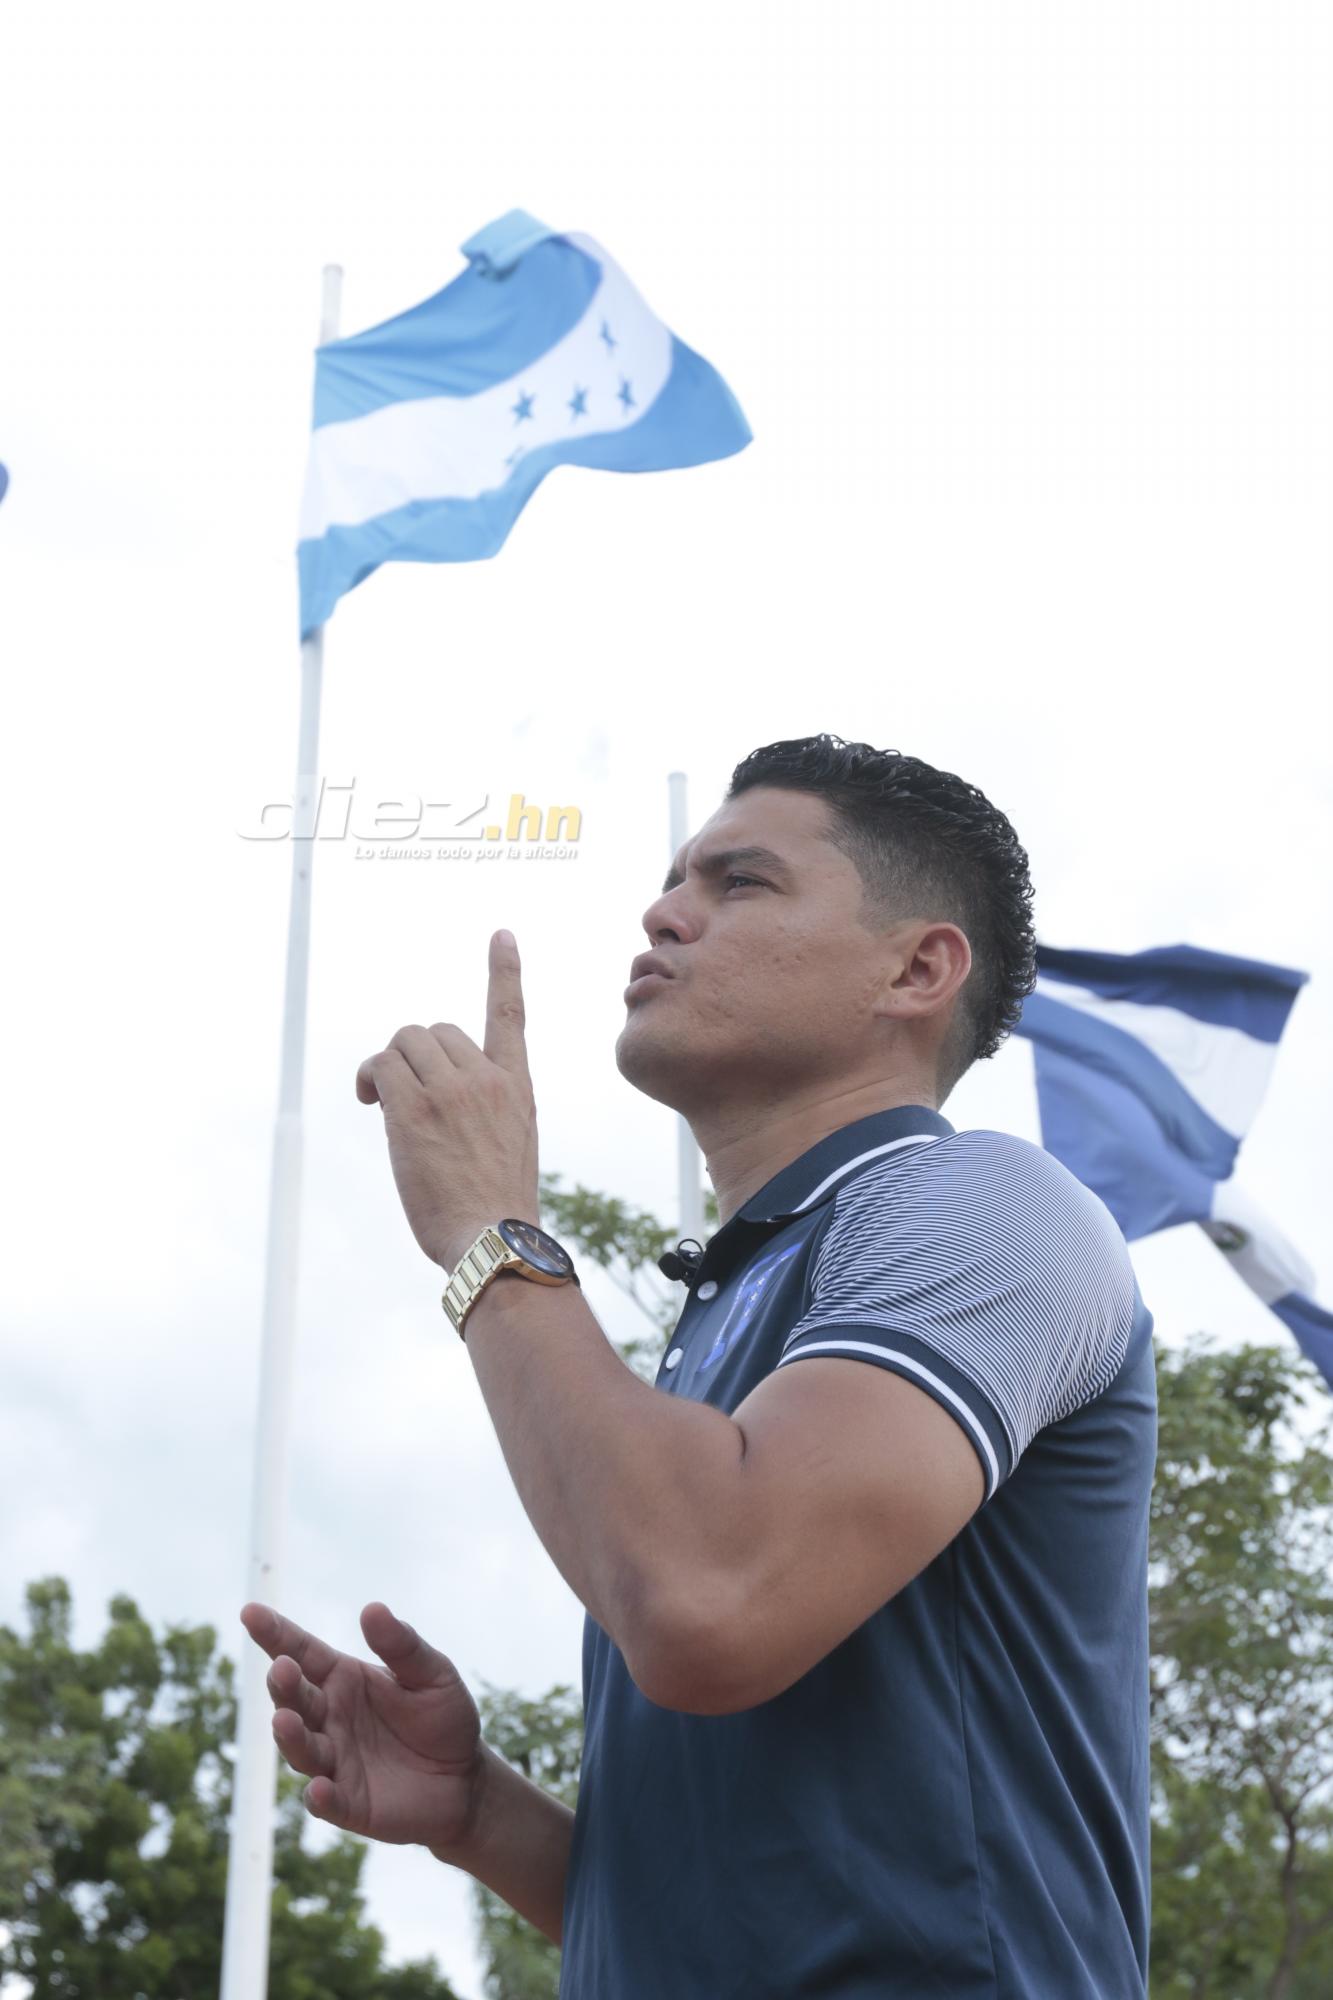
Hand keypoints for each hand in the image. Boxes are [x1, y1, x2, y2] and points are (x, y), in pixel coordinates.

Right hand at [239, 1600, 485, 1850]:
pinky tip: (319, 1789)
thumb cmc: (443, 1715)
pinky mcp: (348, 1804)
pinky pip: (327, 1801)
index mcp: (342, 1680)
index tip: (251, 1612)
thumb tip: (372, 1609)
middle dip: (284, 1685)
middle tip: (282, 1669)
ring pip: (301, 1749)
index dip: (275, 1633)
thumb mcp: (432, 1673)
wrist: (465, 1778)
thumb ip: (402, 1646)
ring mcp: (334, 1762)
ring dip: (291, 1736)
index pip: (302, 1653)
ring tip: (284, 1720)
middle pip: (295, 1699)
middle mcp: (328, 1719)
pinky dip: (320, 1797)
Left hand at [355, 930, 539, 1270]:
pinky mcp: (413, 1108)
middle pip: (436, 1030)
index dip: (504, 970)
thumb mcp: (511, 1146)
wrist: (494, 1239)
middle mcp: (486, 1079)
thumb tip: (434, 1104)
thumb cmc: (497, 1209)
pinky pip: (381, 1065)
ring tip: (381, 1101)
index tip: (502, 934)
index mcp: (516, 1087)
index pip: (511, 1015)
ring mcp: (450, 1090)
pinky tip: (370, 1103)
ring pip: (405, 1042)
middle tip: (399, 1095)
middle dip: (413, 1055)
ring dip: (387, 1064)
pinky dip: (369, 1076)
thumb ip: (483, 1110)